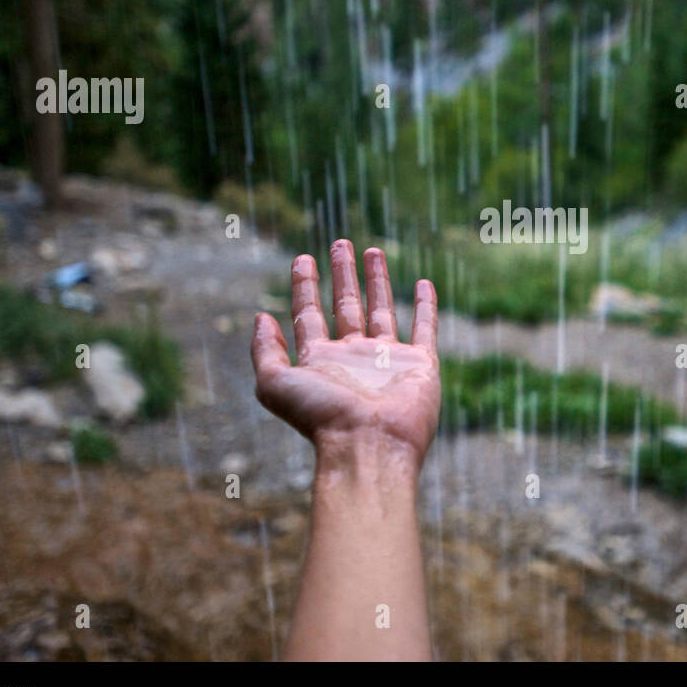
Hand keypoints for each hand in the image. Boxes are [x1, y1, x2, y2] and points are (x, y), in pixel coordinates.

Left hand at [250, 240, 440, 469]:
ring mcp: (388, 359)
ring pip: (382, 309)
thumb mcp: (275, 384)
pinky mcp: (421, 364)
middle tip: (340, 242)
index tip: (302, 258)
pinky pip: (425, 328)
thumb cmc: (322, 417)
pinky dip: (426, 305)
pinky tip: (424, 283)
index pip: (309, 314)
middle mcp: (354, 357)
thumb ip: (265, 350)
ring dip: (377, 280)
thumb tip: (260, 317)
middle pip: (347, 306)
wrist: (369, 443)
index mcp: (321, 360)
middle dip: (342, 274)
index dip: (304, 285)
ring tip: (372, 250)